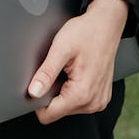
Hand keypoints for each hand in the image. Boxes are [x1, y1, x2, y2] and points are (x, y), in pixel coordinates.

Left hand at [28, 0, 128, 124]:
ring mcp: (99, 101)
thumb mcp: (61, 48)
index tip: (37, 83)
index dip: (37, 100)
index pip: (48, 115)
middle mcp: (93, 102)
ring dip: (63, 90)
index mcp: (82, 93)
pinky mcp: (100, 97)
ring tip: (68, 69)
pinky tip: (76, 72)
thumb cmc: (86, 33)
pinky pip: (79, 102)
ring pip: (67, 107)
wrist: (106, 24)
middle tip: (57, 69)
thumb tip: (33, 92)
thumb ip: (46, 73)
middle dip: (52, 92)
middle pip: (58, 111)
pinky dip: (73, 89)